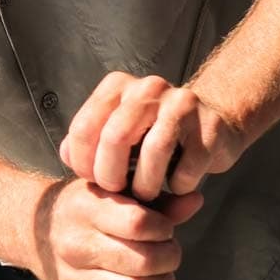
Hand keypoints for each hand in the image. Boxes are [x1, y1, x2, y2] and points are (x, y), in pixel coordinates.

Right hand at [28, 176, 202, 279]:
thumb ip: (156, 200)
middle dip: (169, 260)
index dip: (164, 229)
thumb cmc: (81, 207)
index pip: (139, 224)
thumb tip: (195, 200)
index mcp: (87, 209)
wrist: (33, 228)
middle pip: (142, 262)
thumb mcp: (113, 191)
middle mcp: (77, 244)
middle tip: (170, 255)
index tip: (165, 229)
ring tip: (163, 279)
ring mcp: (74, 278)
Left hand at [60, 71, 245, 201]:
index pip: (84, 127)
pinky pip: (187, 168)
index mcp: (118, 86)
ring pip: (154, 151)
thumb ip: (88, 142)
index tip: (92, 181)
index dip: (83, 163)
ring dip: (145, 185)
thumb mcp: (116, 131)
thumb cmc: (154, 134)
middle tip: (116, 192)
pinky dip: (178, 186)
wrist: (211, 125)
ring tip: (145, 194)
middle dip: (110, 176)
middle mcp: (149, 87)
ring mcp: (182, 104)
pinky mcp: (211, 127)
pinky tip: (176, 185)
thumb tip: (68, 157)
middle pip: (115, 137)